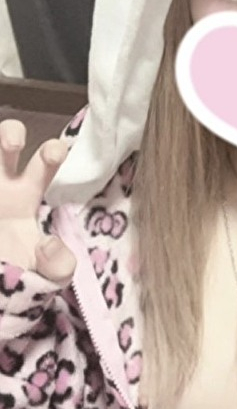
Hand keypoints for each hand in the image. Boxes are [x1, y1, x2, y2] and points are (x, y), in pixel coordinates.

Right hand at [0, 119, 76, 286]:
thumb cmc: (19, 273)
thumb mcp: (46, 274)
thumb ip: (59, 264)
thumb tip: (49, 245)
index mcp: (26, 196)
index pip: (43, 167)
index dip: (51, 153)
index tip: (54, 151)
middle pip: (5, 146)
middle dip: (10, 135)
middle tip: (12, 143)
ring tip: (5, 148)